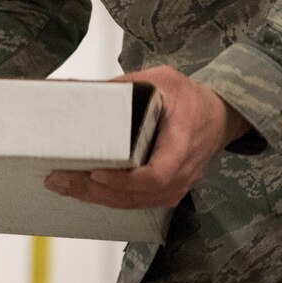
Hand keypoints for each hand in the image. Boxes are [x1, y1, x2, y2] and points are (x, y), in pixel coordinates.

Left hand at [44, 66, 250, 209]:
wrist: (219, 116)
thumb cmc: (190, 98)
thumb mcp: (161, 79)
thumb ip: (124, 85)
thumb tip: (77, 88)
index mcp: (182, 139)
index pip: (158, 173)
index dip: (126, 181)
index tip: (98, 173)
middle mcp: (182, 169)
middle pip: (139, 194)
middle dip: (96, 191)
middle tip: (61, 179)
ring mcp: (177, 184)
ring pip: (135, 203)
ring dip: (97, 198)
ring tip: (63, 185)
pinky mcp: (167, 190)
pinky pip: (138, 202)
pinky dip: (109, 198)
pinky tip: (84, 190)